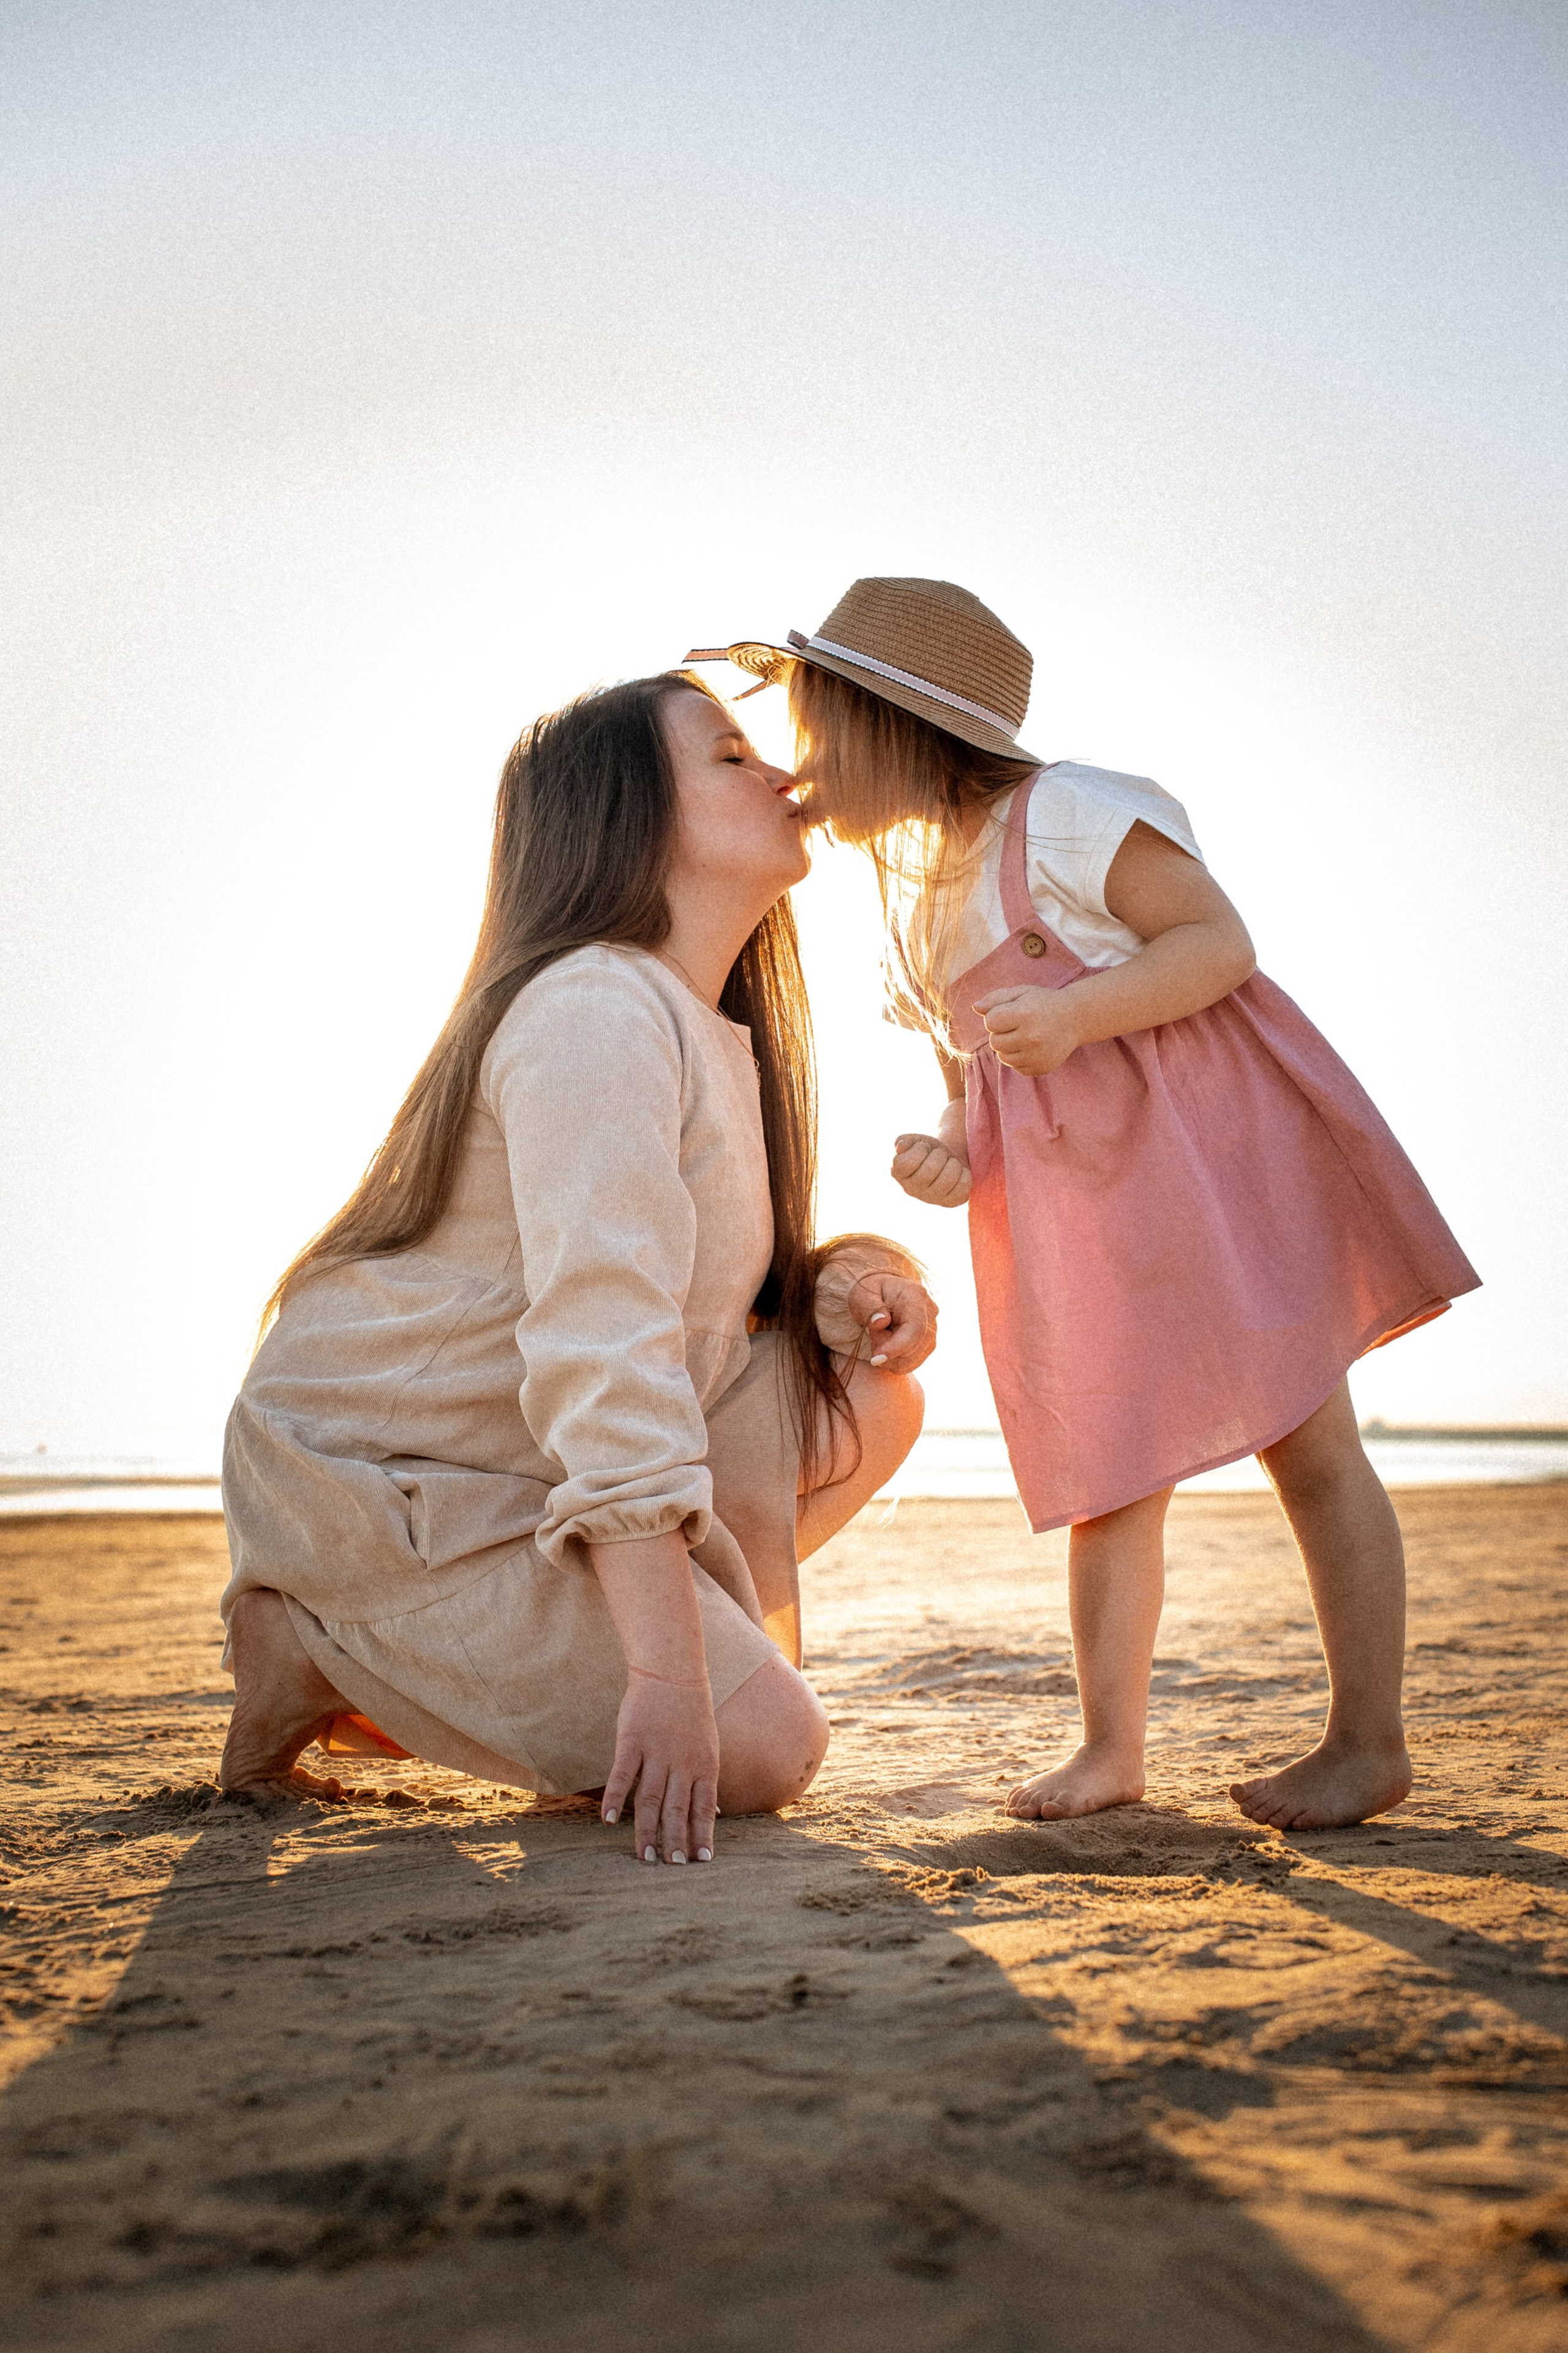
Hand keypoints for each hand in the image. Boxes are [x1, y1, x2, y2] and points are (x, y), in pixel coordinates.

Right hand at [602, 1667, 718, 1864]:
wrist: (671, 1671)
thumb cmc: (691, 1713)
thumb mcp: (708, 1747)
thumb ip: (707, 1781)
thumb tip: (715, 1814)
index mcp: (705, 1765)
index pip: (705, 1807)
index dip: (702, 1835)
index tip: (700, 1861)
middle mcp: (683, 1762)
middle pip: (678, 1808)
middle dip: (675, 1841)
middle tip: (671, 1867)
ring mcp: (657, 1751)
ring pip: (652, 1798)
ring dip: (648, 1829)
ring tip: (645, 1857)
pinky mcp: (632, 1739)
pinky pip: (623, 1773)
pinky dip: (616, 1797)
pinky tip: (609, 1820)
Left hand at [846, 1271, 938, 1371]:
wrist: (880, 1292)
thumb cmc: (870, 1292)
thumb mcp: (861, 1295)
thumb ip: (868, 1307)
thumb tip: (880, 1322)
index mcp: (915, 1296)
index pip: (915, 1329)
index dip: (896, 1348)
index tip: (876, 1359)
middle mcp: (929, 1312)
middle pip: (914, 1347)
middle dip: (888, 1351)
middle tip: (871, 1336)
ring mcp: (932, 1328)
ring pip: (915, 1358)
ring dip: (892, 1358)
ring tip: (878, 1339)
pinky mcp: (928, 1341)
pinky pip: (915, 1361)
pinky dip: (897, 1362)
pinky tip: (886, 1348)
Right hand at [891, 1096, 970, 1206]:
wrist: (946, 1159)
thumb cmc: (928, 1149)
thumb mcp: (915, 1140)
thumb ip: (904, 1141)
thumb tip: (901, 1147)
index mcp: (898, 1173)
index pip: (905, 1163)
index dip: (919, 1150)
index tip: (923, 1147)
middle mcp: (911, 1189)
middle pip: (929, 1170)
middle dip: (939, 1155)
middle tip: (940, 1154)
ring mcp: (931, 1198)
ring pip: (948, 1178)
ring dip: (953, 1164)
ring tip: (950, 1163)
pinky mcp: (950, 1202)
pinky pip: (963, 1187)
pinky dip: (965, 1174)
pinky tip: (959, 1173)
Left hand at [973, 984, 1082, 1076]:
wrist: (1075, 1019)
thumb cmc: (1043, 1003)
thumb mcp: (1021, 993)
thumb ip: (996, 999)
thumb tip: (975, 1008)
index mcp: (1025, 1014)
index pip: (990, 1022)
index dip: (996, 1016)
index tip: (1010, 1012)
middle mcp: (1031, 1037)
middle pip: (994, 1042)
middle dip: (1001, 1033)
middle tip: (1018, 1025)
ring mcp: (1037, 1055)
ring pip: (1002, 1057)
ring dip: (1008, 1047)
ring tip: (1025, 1036)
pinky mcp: (1041, 1068)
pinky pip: (1015, 1067)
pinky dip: (1020, 1058)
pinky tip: (1032, 1047)